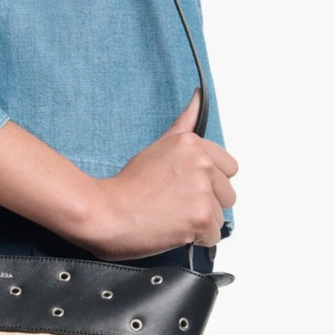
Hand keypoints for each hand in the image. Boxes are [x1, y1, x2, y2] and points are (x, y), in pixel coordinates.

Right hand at [73, 89, 237, 261]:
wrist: (105, 210)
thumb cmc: (126, 185)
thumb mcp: (158, 146)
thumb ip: (185, 124)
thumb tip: (199, 96)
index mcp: (193, 144)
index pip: (229, 167)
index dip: (210, 181)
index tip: (188, 186)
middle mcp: (202, 164)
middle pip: (228, 194)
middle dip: (208, 203)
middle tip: (176, 203)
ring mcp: (202, 192)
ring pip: (220, 216)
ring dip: (199, 222)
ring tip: (171, 216)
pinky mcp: (200, 217)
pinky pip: (212, 235)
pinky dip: (194, 238)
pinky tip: (172, 229)